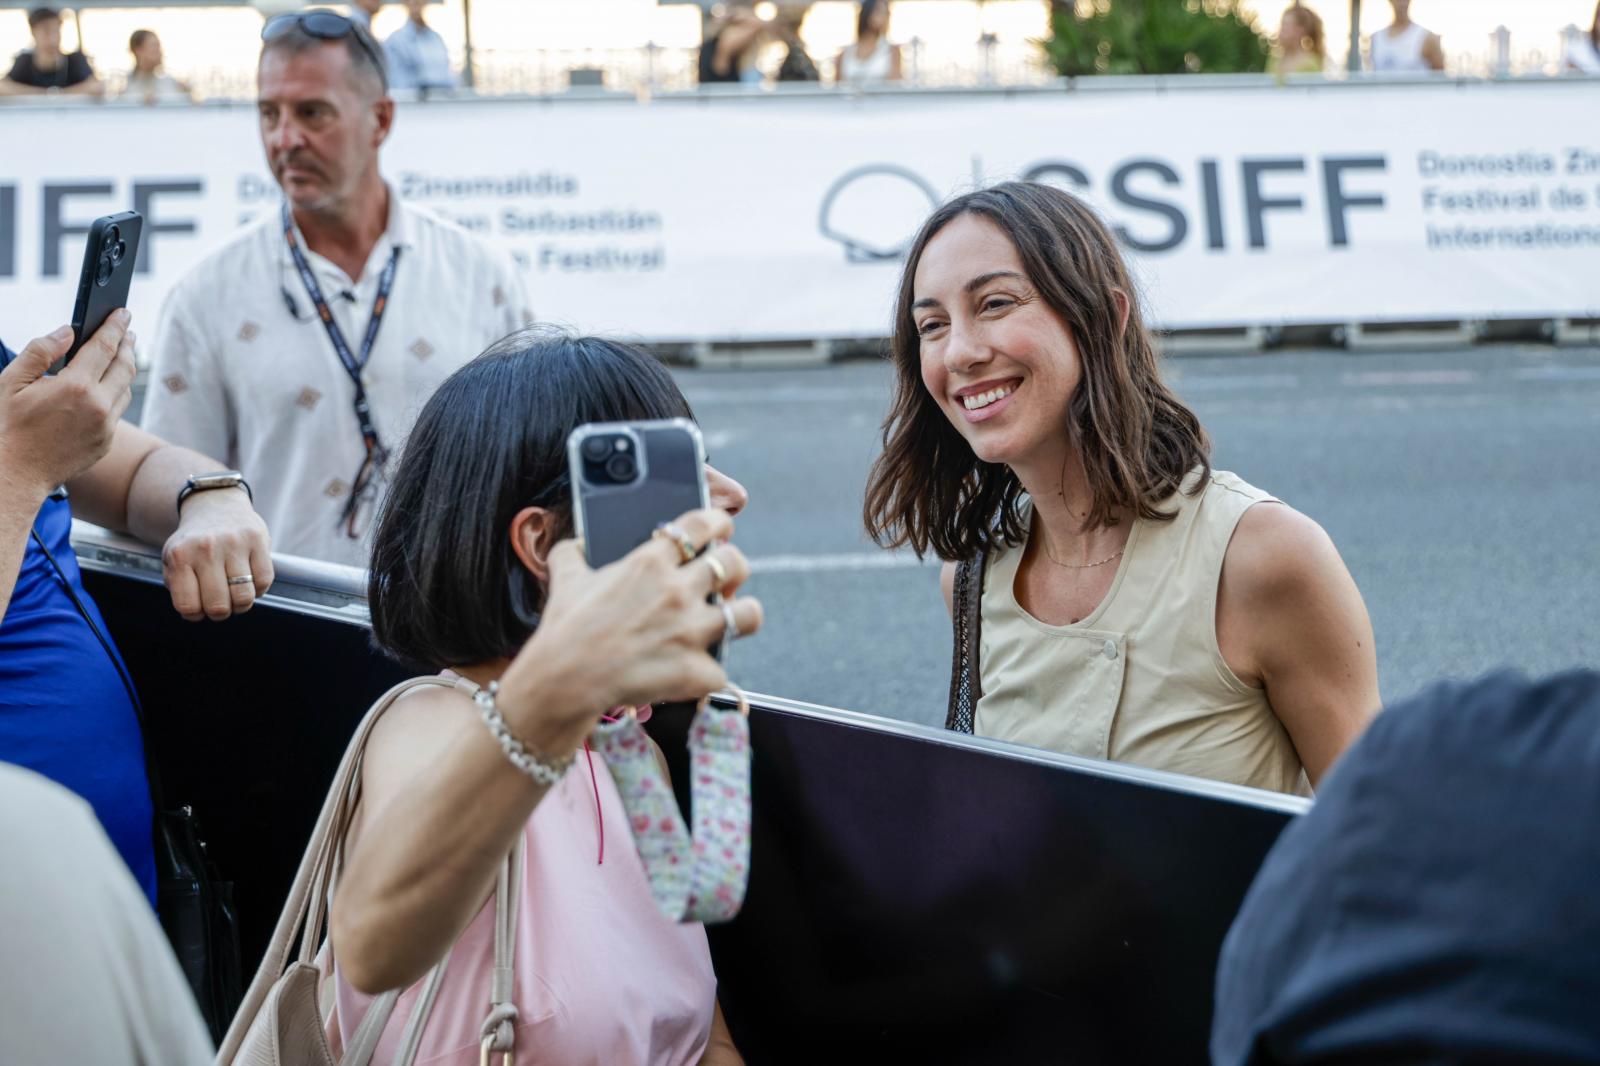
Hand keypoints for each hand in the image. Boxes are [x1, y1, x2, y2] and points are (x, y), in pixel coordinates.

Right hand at [0, 312, 134, 497]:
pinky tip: (107, 388)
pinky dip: (115, 394)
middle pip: (124, 367)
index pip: (104, 347)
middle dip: (127, 345)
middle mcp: (98, 406)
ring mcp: (106, 427)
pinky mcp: (106, 442)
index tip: (123, 313)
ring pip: (125, 390)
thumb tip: (68, 332)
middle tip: (128, 331)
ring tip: (119, 355)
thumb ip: (41, 351)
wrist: (15, 473)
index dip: (115, 326)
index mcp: (75, 387)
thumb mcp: (12, 382)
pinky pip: (117, 412)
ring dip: (124, 370)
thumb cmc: (8, 426)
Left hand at [164, 488, 273, 620]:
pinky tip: (250, 581)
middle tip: (220, 604)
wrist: (215, 505)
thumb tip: (194, 612)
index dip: (196, 615)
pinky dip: (258, 589)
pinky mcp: (257, 538)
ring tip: (236, 595)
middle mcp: (206, 548)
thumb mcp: (173, 560)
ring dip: (241, 604)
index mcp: (179, 556)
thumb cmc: (194, 543)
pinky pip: (264, 581)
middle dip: (221, 613)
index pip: (189, 607)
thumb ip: (178, 587)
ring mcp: (234, 542)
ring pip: (244, 597)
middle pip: (219, 606)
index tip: (199, 607)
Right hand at [499, 508, 763, 744]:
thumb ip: (572, 554)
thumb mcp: (565, 579)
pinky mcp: (696, 670)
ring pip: (749, 614)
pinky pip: (720, 670)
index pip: (701, 524)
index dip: (719, 520)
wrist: (563, 681)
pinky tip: (692, 673)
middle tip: (726, 576)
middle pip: (734, 563)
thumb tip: (575, 545)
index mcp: (649, 563)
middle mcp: (678, 591)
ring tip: (733, 618)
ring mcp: (691, 631)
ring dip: (744, 615)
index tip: (722, 525)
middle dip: (734, 566)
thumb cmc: (563, 630)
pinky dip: (707, 674)